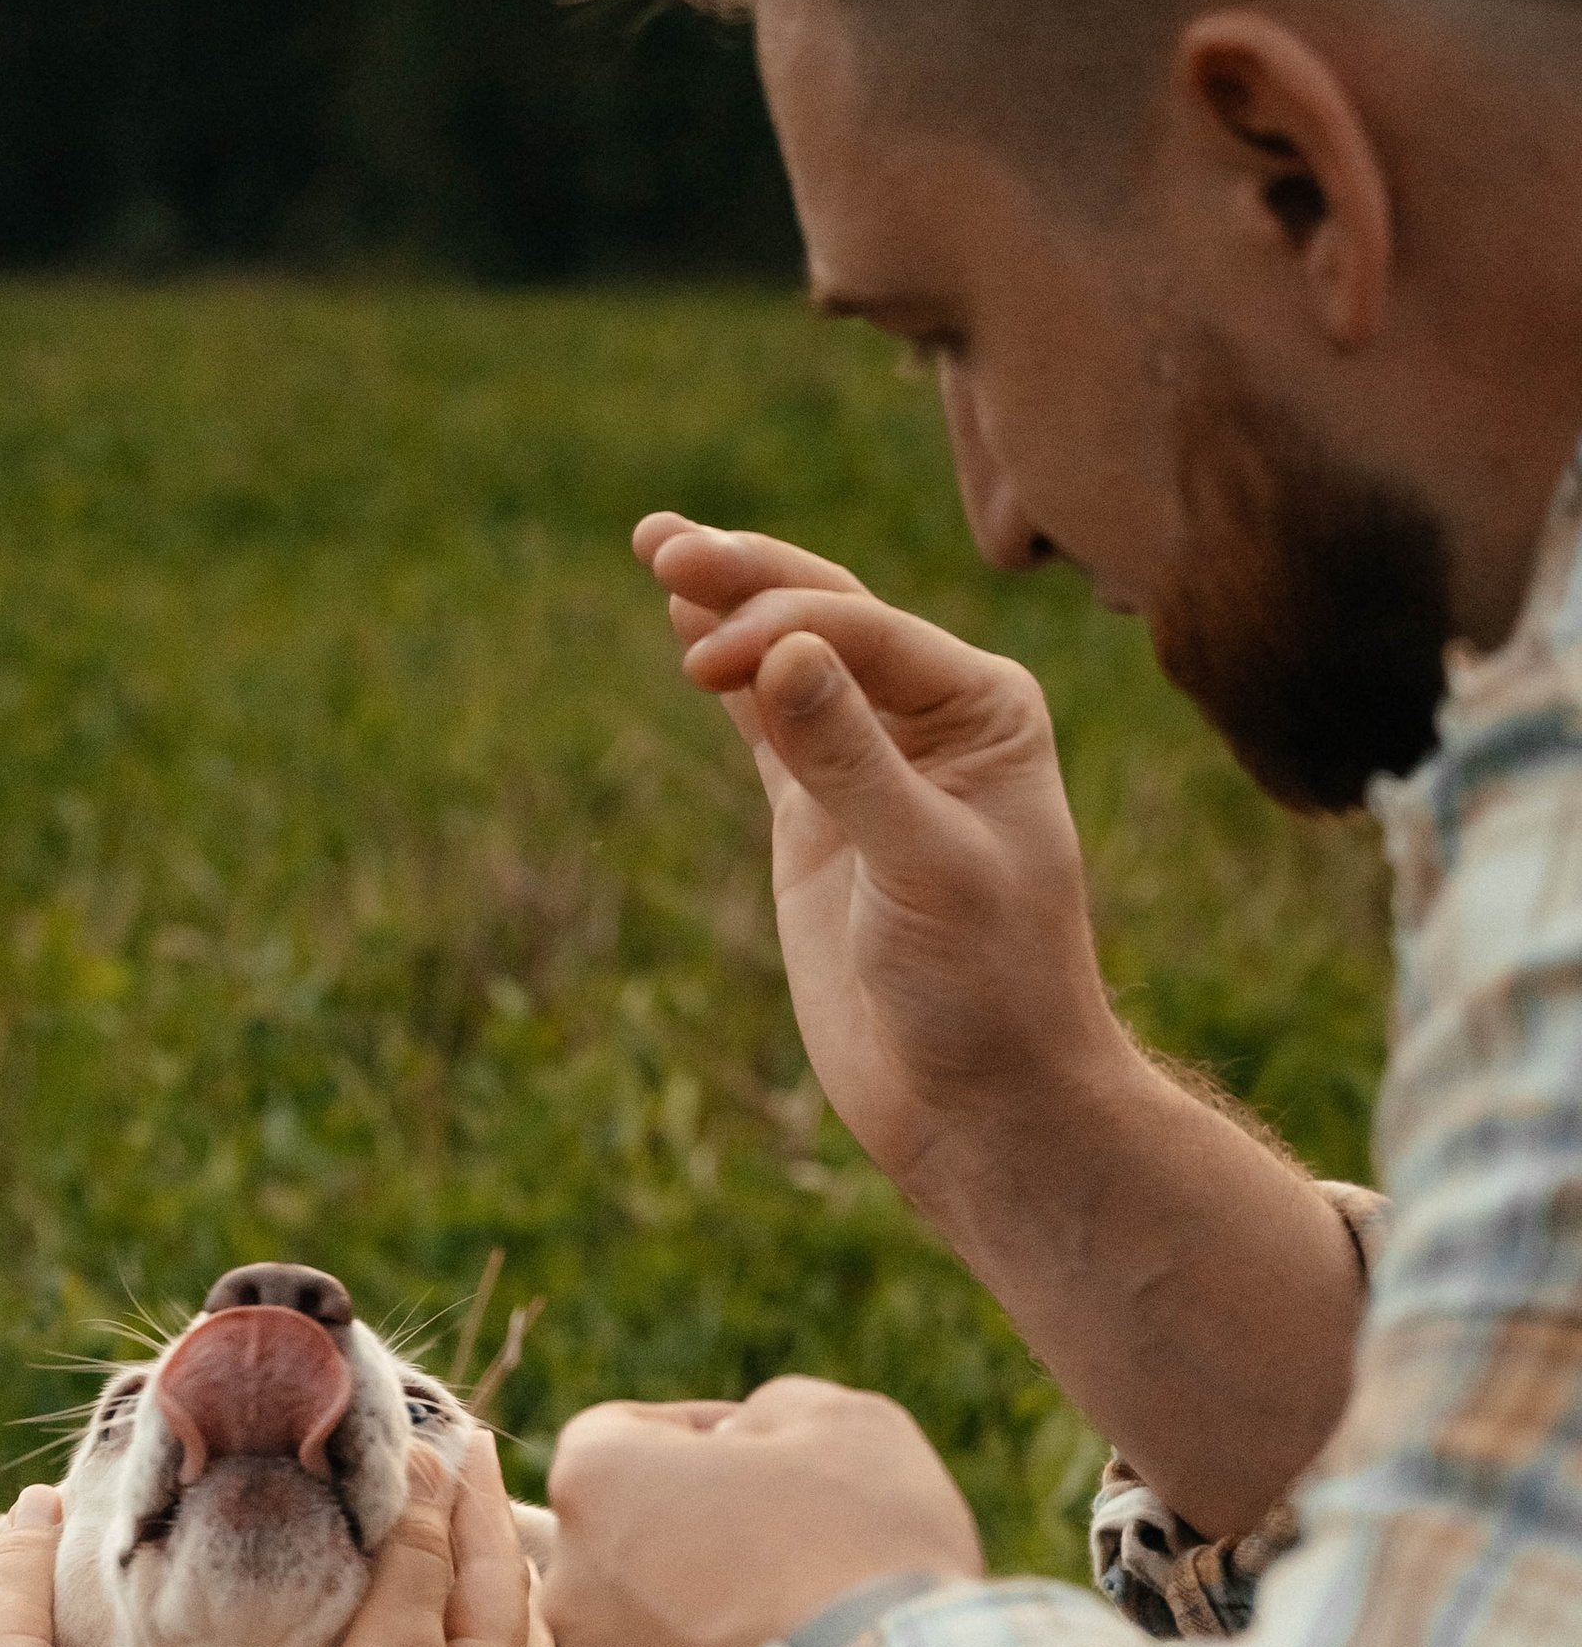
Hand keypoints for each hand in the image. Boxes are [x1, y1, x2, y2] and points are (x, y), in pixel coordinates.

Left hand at [545, 1382, 981, 1646]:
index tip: (754, 1460)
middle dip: (685, 1548)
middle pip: (620, 1553)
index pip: (618, 1437)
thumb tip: (740, 1441)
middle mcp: (571, 1589)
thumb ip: (768, 1413)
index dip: (691, 1440)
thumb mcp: (843, 1424)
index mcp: (598, 1480)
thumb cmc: (867, 1545)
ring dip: (689, 1644)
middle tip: (780, 1558)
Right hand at [634, 516, 1131, 1231]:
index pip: (867, 633)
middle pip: (826, 619)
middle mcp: (932, 720)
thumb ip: (852, 765)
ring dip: (728, 610)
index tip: (707, 660)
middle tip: (662, 545)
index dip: (782, 626)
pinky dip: (727, 682)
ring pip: (789, 661)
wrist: (982, 1101)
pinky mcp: (819, 822)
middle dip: (747, 579)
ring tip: (660, 551)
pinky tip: (685, 629)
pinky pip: (765, 728)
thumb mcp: (925, 871)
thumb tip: (783, 654)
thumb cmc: (986, 990)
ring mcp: (867, 768)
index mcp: (984, 710)